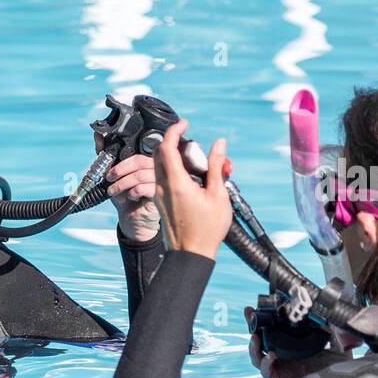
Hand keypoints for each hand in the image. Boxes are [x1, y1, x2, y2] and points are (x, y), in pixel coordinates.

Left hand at [101, 151, 160, 242]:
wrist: (131, 217)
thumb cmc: (124, 195)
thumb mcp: (112, 175)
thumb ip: (106, 155)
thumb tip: (98, 135)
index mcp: (146, 159)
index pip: (139, 148)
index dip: (123, 156)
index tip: (109, 167)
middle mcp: (156, 167)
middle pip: (140, 160)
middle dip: (120, 170)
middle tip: (109, 178)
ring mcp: (160, 180)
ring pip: (141, 174)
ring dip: (123, 183)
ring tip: (114, 191)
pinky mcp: (160, 194)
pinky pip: (146, 187)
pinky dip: (133, 192)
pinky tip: (130, 196)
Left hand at [152, 119, 232, 259]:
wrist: (190, 255)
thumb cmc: (206, 229)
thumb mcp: (217, 195)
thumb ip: (216, 166)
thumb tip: (219, 144)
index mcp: (176, 183)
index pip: (167, 147)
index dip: (174, 130)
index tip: (184, 123)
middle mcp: (162, 187)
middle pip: (159, 153)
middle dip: (172, 141)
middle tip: (189, 140)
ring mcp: (159, 195)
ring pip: (158, 165)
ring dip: (171, 155)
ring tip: (193, 160)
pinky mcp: (160, 202)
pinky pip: (160, 177)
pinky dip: (171, 169)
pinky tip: (189, 176)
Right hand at [245, 308, 353, 377]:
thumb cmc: (336, 374)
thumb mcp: (338, 349)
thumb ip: (334, 334)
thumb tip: (328, 316)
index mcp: (291, 349)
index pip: (274, 332)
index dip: (264, 320)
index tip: (257, 307)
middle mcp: (281, 359)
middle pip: (260, 342)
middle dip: (252, 327)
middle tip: (250, 313)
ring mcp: (278, 371)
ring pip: (257, 357)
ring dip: (253, 346)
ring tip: (256, 336)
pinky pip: (266, 372)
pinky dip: (266, 363)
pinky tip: (271, 356)